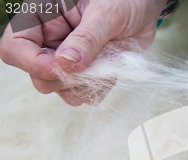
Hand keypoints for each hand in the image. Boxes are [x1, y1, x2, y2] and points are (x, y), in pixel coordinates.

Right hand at [0, 0, 164, 104]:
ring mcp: (67, 60)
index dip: (35, 64)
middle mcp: (50, 41)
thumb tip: (65, 64)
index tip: (64, 68)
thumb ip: (86, 39)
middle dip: (67, 79)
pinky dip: (99, 88)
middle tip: (93, 66)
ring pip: (62, 90)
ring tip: (107, 63)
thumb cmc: (124, 0)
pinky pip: (84, 93)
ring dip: (87, 85)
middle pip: (38, 77)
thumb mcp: (105, 14)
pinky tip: (112, 70)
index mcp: (42, 17)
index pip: (15, 48)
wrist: (144, 7)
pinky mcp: (85, 73)